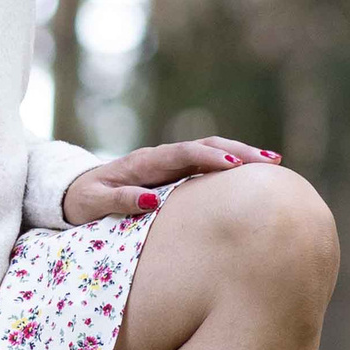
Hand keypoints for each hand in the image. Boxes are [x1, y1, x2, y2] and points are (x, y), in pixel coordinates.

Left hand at [63, 136, 277, 223]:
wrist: (76, 192)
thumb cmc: (84, 200)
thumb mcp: (94, 203)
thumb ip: (120, 200)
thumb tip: (152, 200)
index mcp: (143, 162)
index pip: (182, 153)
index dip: (208, 157)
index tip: (233, 166)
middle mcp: (161, 158)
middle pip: (204, 146)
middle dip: (238, 150)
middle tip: (270, 161)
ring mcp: (170, 164)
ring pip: (210, 152)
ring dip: (241, 155)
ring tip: (273, 162)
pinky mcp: (175, 174)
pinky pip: (206, 166)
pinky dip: (230, 166)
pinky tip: (254, 174)